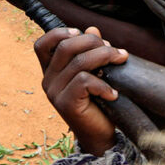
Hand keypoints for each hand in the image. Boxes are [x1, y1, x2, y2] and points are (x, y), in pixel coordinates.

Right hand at [36, 26, 128, 154]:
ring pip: (79, 62)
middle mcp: (48, 80)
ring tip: (121, 61)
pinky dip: (103, 84)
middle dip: (94, 42)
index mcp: (51, 70)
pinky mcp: (65, 104)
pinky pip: (84, 82)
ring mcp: (54, 93)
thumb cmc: (99, 101)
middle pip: (66, 47)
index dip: (60, 33)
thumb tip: (92, 28)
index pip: (42, 44)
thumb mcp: (95, 72)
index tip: (82, 33)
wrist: (100, 136)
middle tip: (116, 51)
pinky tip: (113, 93)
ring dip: (106, 57)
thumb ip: (91, 51)